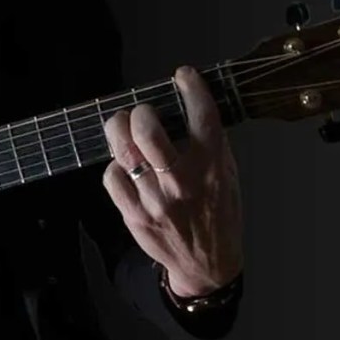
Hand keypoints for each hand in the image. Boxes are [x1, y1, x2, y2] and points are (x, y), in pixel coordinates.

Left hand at [102, 65, 243, 297]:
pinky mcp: (135, 215)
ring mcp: (156, 200)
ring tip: (122, 126)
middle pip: (147, 132)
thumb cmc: (218, 212)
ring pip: (124, 153)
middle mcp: (183, 181)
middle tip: (142, 113)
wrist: (207, 263)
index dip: (191, 87)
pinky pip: (112, 177)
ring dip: (119, 131)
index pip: (202, 116)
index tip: (184, 76)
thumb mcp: (227, 174)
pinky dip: (115, 166)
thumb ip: (210, 142)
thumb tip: (188, 104)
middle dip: (140, 113)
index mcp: (212, 166)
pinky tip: (125, 166)